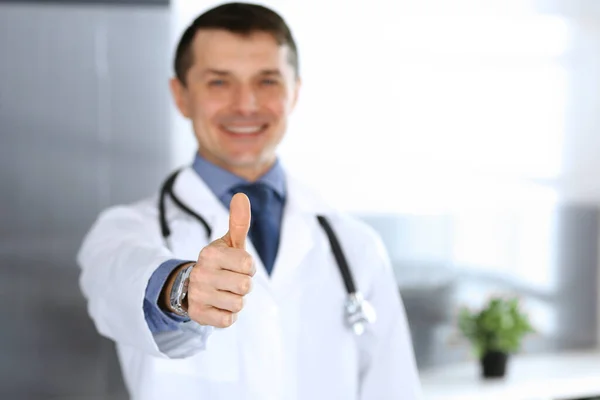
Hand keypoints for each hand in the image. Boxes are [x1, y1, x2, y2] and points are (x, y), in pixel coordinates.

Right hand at [186, 193, 254, 327]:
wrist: (191, 287)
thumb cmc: (219, 262)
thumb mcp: (229, 242)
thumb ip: (239, 221)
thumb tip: (241, 195)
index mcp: (210, 253)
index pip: (249, 265)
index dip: (248, 268)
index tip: (238, 266)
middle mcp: (201, 273)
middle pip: (245, 287)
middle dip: (243, 285)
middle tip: (230, 281)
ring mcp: (198, 295)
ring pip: (239, 304)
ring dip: (237, 301)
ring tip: (224, 293)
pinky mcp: (198, 315)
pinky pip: (228, 320)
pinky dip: (228, 315)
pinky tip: (219, 306)